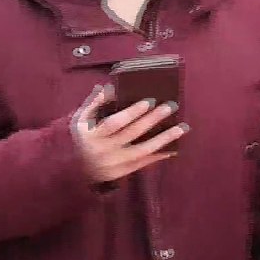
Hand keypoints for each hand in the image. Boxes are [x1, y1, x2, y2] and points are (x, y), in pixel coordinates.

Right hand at [72, 84, 186, 183]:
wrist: (78, 172)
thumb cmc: (82, 139)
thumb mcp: (80, 120)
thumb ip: (93, 103)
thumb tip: (109, 87)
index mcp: (92, 135)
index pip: (114, 122)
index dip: (132, 112)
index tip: (149, 101)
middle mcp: (104, 151)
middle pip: (131, 134)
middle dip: (152, 119)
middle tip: (170, 107)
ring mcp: (115, 163)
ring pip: (142, 151)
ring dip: (163, 139)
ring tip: (182, 128)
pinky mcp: (124, 172)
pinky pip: (145, 163)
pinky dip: (159, 155)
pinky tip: (174, 148)